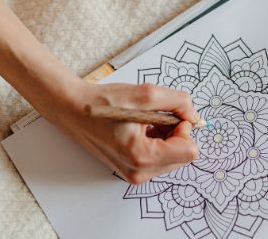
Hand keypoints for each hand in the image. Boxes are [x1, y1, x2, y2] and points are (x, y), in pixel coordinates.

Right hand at [43, 81, 199, 183]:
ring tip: (143, 122)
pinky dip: (156, 141)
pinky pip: (159, 158)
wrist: (73, 110)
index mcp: (142, 157)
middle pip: (183, 155)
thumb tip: (194, 115)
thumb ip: (178, 102)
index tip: (168, 115)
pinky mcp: (131, 170)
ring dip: (165, 136)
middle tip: (153, 116)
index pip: (190, 152)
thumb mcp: (146, 94)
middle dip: (175, 132)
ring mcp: (134, 174)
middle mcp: (139, 172)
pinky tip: (139, 128)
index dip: (184, 128)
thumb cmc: (103, 103)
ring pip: (173, 157)